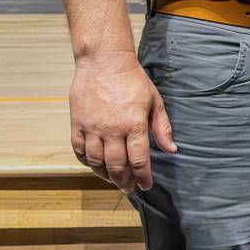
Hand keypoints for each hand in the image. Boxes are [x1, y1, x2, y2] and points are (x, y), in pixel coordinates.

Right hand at [69, 50, 173, 191]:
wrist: (104, 62)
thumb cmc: (133, 80)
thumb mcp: (154, 102)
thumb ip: (163, 128)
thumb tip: (172, 150)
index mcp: (134, 124)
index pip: (139, 160)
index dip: (143, 177)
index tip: (146, 185)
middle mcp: (112, 129)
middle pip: (117, 166)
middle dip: (124, 181)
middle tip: (129, 187)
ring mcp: (92, 127)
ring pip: (96, 162)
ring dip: (105, 175)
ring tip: (113, 179)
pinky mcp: (77, 123)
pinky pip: (79, 150)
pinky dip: (86, 162)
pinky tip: (94, 165)